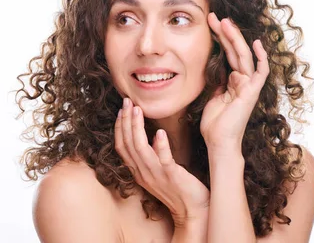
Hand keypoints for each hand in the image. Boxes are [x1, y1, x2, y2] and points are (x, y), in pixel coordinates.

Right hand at [115, 98, 209, 224]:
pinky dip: (160, 145)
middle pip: (127, 144)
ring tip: (138, 109)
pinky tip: (160, 132)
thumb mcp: (159, 172)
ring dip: (137, 127)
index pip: (121, 146)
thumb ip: (152, 156)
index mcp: (138, 172)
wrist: (194, 211)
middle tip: (127, 102)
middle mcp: (143, 173)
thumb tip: (151, 137)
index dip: (119, 127)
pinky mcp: (172, 177)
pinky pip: (163, 160)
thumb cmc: (179, 189)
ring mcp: (156, 175)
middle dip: (125, 121)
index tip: (122, 110)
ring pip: (140, 148)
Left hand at [200, 13, 269, 153]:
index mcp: (232, 81)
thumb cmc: (214, 124)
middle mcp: (242, 80)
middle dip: (225, 33)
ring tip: (224, 22)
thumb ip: (214, 80)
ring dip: (234, 38)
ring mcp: (248, 86)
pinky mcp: (251, 92)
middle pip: (235, 51)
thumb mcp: (210, 96)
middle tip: (214, 17)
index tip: (209, 24)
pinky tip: (256, 44)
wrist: (218, 142)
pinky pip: (260, 72)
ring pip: (243, 56)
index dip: (219, 38)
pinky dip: (261, 58)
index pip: (226, 54)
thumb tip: (211, 67)